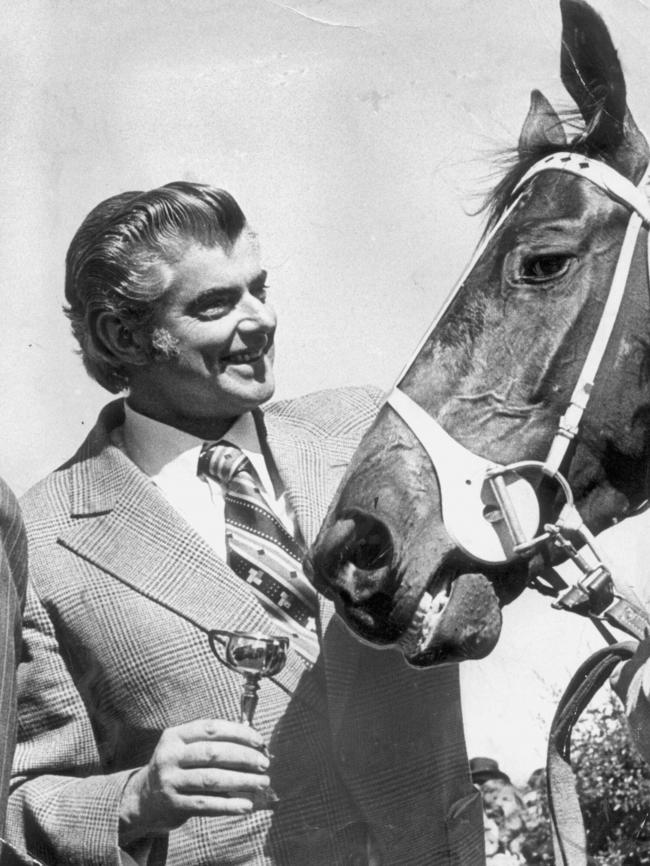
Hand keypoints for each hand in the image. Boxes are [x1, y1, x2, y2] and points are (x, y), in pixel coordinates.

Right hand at [118, 719, 269, 844]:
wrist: (144, 799)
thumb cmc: (177, 768)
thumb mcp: (185, 748)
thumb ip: (212, 743)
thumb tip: (253, 744)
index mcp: (175, 735)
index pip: (211, 728)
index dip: (238, 733)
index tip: (259, 741)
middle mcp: (170, 756)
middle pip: (213, 753)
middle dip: (244, 757)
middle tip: (264, 764)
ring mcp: (170, 781)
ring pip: (212, 779)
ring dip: (241, 781)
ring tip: (262, 783)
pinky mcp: (173, 804)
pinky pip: (206, 804)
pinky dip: (229, 805)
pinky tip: (246, 805)